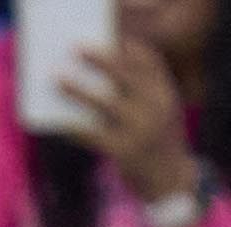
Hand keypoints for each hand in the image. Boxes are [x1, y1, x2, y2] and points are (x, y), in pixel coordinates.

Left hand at [60, 42, 196, 208]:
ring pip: (105, 101)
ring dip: (78, 88)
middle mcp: (158, 106)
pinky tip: (58, 122)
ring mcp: (143, 128)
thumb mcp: (160, 113)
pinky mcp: (126, 152)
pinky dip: (73, 126)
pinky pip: (93, 134)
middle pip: (126, 74)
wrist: (173, 184)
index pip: (148, 61)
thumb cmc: (158, 144)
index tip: (106, 38)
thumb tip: (98, 77)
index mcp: (167, 93)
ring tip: (57, 78)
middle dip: (100, 58)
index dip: (126, 47)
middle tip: (75, 48)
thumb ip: (142, 94)